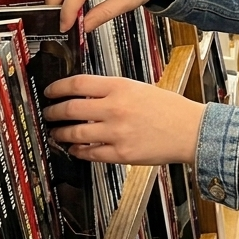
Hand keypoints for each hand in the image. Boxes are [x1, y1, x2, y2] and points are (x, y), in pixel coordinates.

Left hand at [43, 74, 204, 164]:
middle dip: (53, 112)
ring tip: (57, 132)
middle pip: (70, 108)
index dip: (57, 88)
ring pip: (75, 133)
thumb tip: (85, 95)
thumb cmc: (170, 108)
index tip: (50, 91)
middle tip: (48, 113)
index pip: (78, 84)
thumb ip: (113, 91)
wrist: (190, 130)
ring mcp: (116, 133)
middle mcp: (116, 109)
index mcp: (121, 87)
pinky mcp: (120, 154)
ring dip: (61, 133)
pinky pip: (89, 153)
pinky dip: (77, 150)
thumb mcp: (140, 88)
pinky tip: (75, 147)